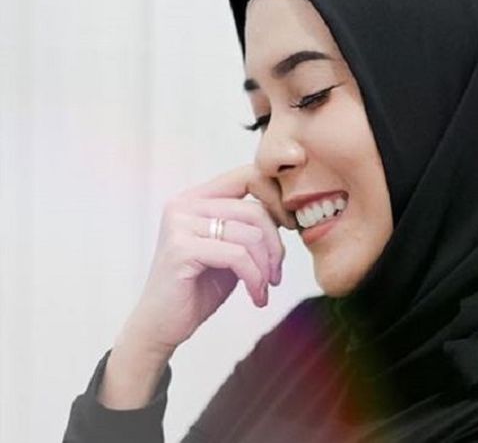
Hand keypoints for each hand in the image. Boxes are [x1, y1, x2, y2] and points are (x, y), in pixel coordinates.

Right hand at [121, 163, 296, 355]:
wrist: (162, 326)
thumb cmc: (199, 287)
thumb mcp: (230, 248)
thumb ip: (249, 225)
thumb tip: (286, 209)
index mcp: (196, 198)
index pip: (248, 176)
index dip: (277, 199)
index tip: (290, 228)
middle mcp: (184, 204)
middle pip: (254, 210)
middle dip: (275, 246)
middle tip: (275, 274)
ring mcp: (179, 225)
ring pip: (250, 235)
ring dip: (266, 268)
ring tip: (264, 288)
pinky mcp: (181, 249)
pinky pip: (237, 256)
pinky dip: (255, 279)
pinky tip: (256, 297)